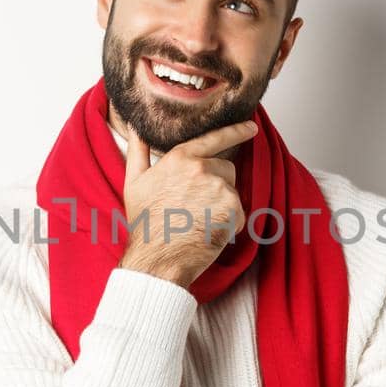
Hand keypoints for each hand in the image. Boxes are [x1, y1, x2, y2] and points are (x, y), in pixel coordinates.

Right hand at [118, 120, 257, 287]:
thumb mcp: (134, 182)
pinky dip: (229, 223)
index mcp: (180, 158)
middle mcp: (202, 168)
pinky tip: (208, 231)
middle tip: (195, 206)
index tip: (251, 127)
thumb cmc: (145, 223)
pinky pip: (239, 212)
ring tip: (199, 220)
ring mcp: (219, 188)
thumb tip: (137, 129)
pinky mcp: (233, 209)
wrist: (157, 259)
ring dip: (222, 204)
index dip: (236, 131)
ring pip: (232, 190)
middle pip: (226, 168)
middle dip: (217, 184)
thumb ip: (139, 151)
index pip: (215, 138)